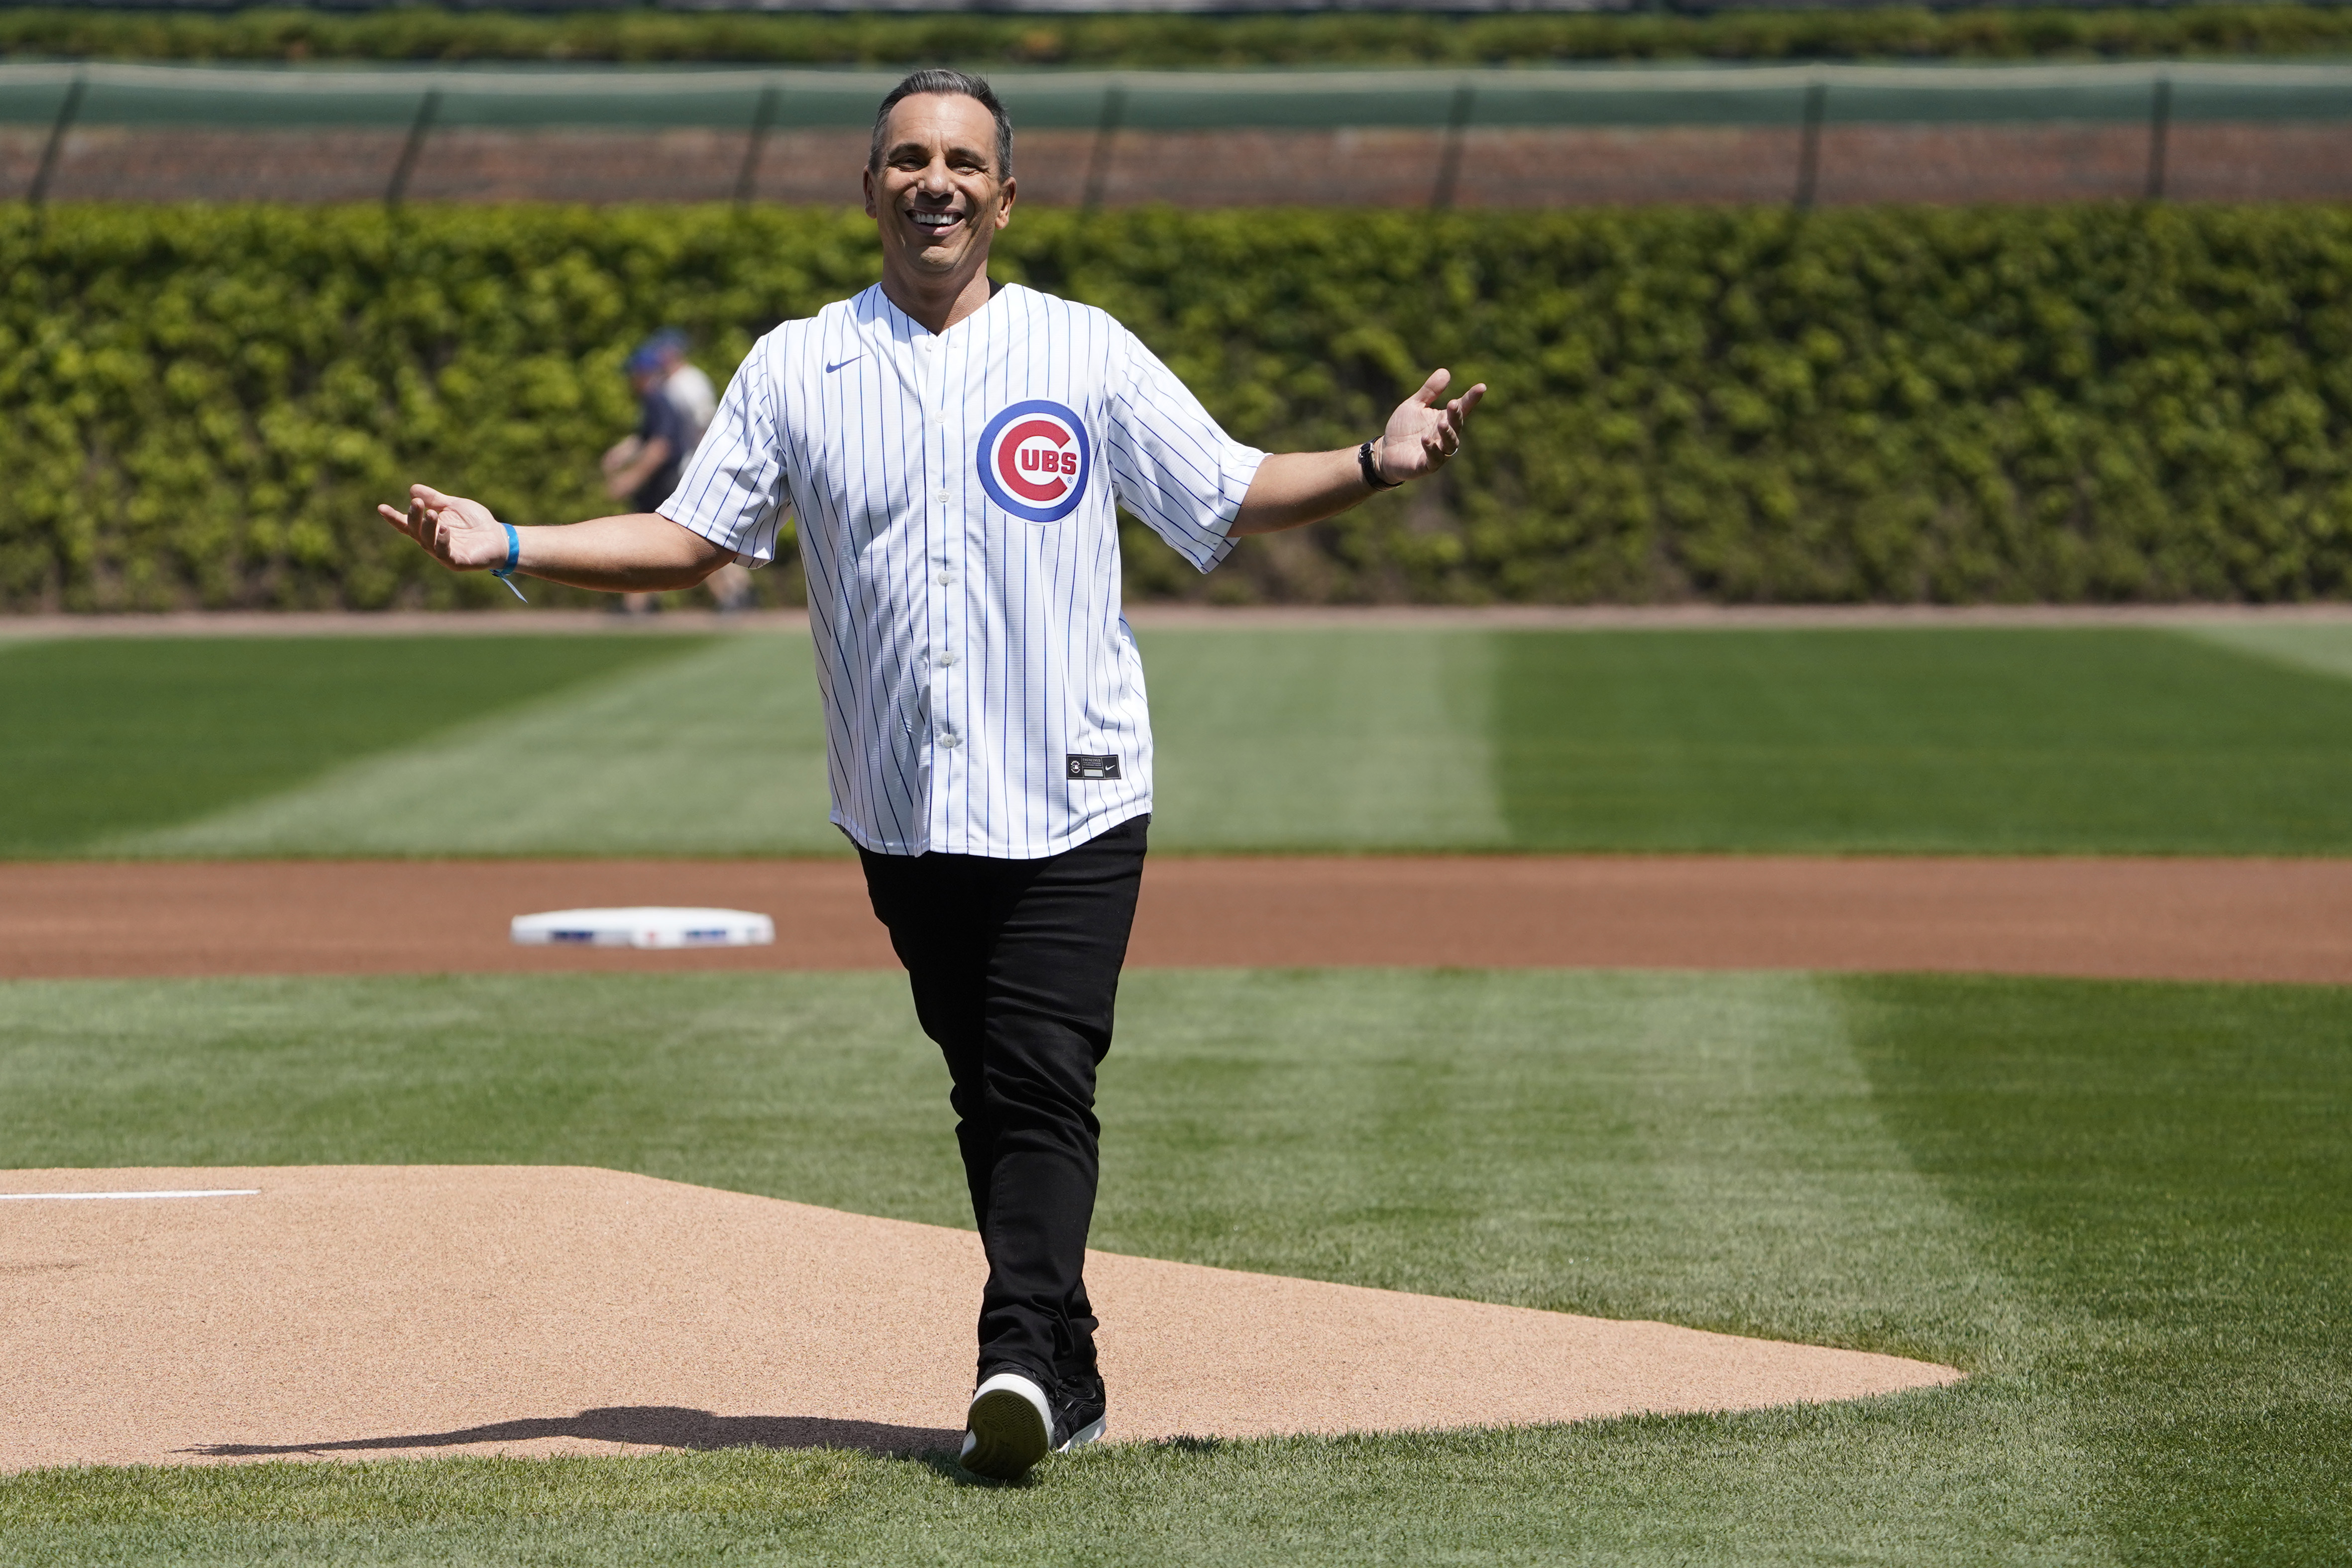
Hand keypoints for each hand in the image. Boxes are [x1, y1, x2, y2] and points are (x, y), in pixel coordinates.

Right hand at [375, 484, 507, 571]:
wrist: (499, 536)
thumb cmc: (476, 522)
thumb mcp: (454, 506)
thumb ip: (435, 499)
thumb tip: (413, 489)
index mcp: (429, 529)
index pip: (407, 524)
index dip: (394, 517)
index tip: (381, 507)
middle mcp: (432, 543)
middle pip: (415, 531)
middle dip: (414, 517)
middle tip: (417, 503)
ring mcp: (444, 554)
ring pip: (428, 542)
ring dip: (427, 527)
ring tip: (432, 514)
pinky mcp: (457, 562)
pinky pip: (445, 553)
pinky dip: (442, 541)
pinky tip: (445, 529)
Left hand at [1374, 369, 1486, 484]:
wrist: (1386, 452)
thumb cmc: (1403, 429)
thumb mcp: (1414, 405)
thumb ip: (1429, 391)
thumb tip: (1446, 371)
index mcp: (1444, 419)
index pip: (1462, 408)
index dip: (1471, 398)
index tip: (1481, 387)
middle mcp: (1444, 436)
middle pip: (1457, 426)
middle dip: (1456, 416)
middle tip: (1453, 404)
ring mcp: (1438, 452)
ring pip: (1450, 445)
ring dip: (1448, 434)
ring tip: (1442, 423)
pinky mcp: (1426, 465)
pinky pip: (1434, 459)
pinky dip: (1431, 449)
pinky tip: (1425, 439)